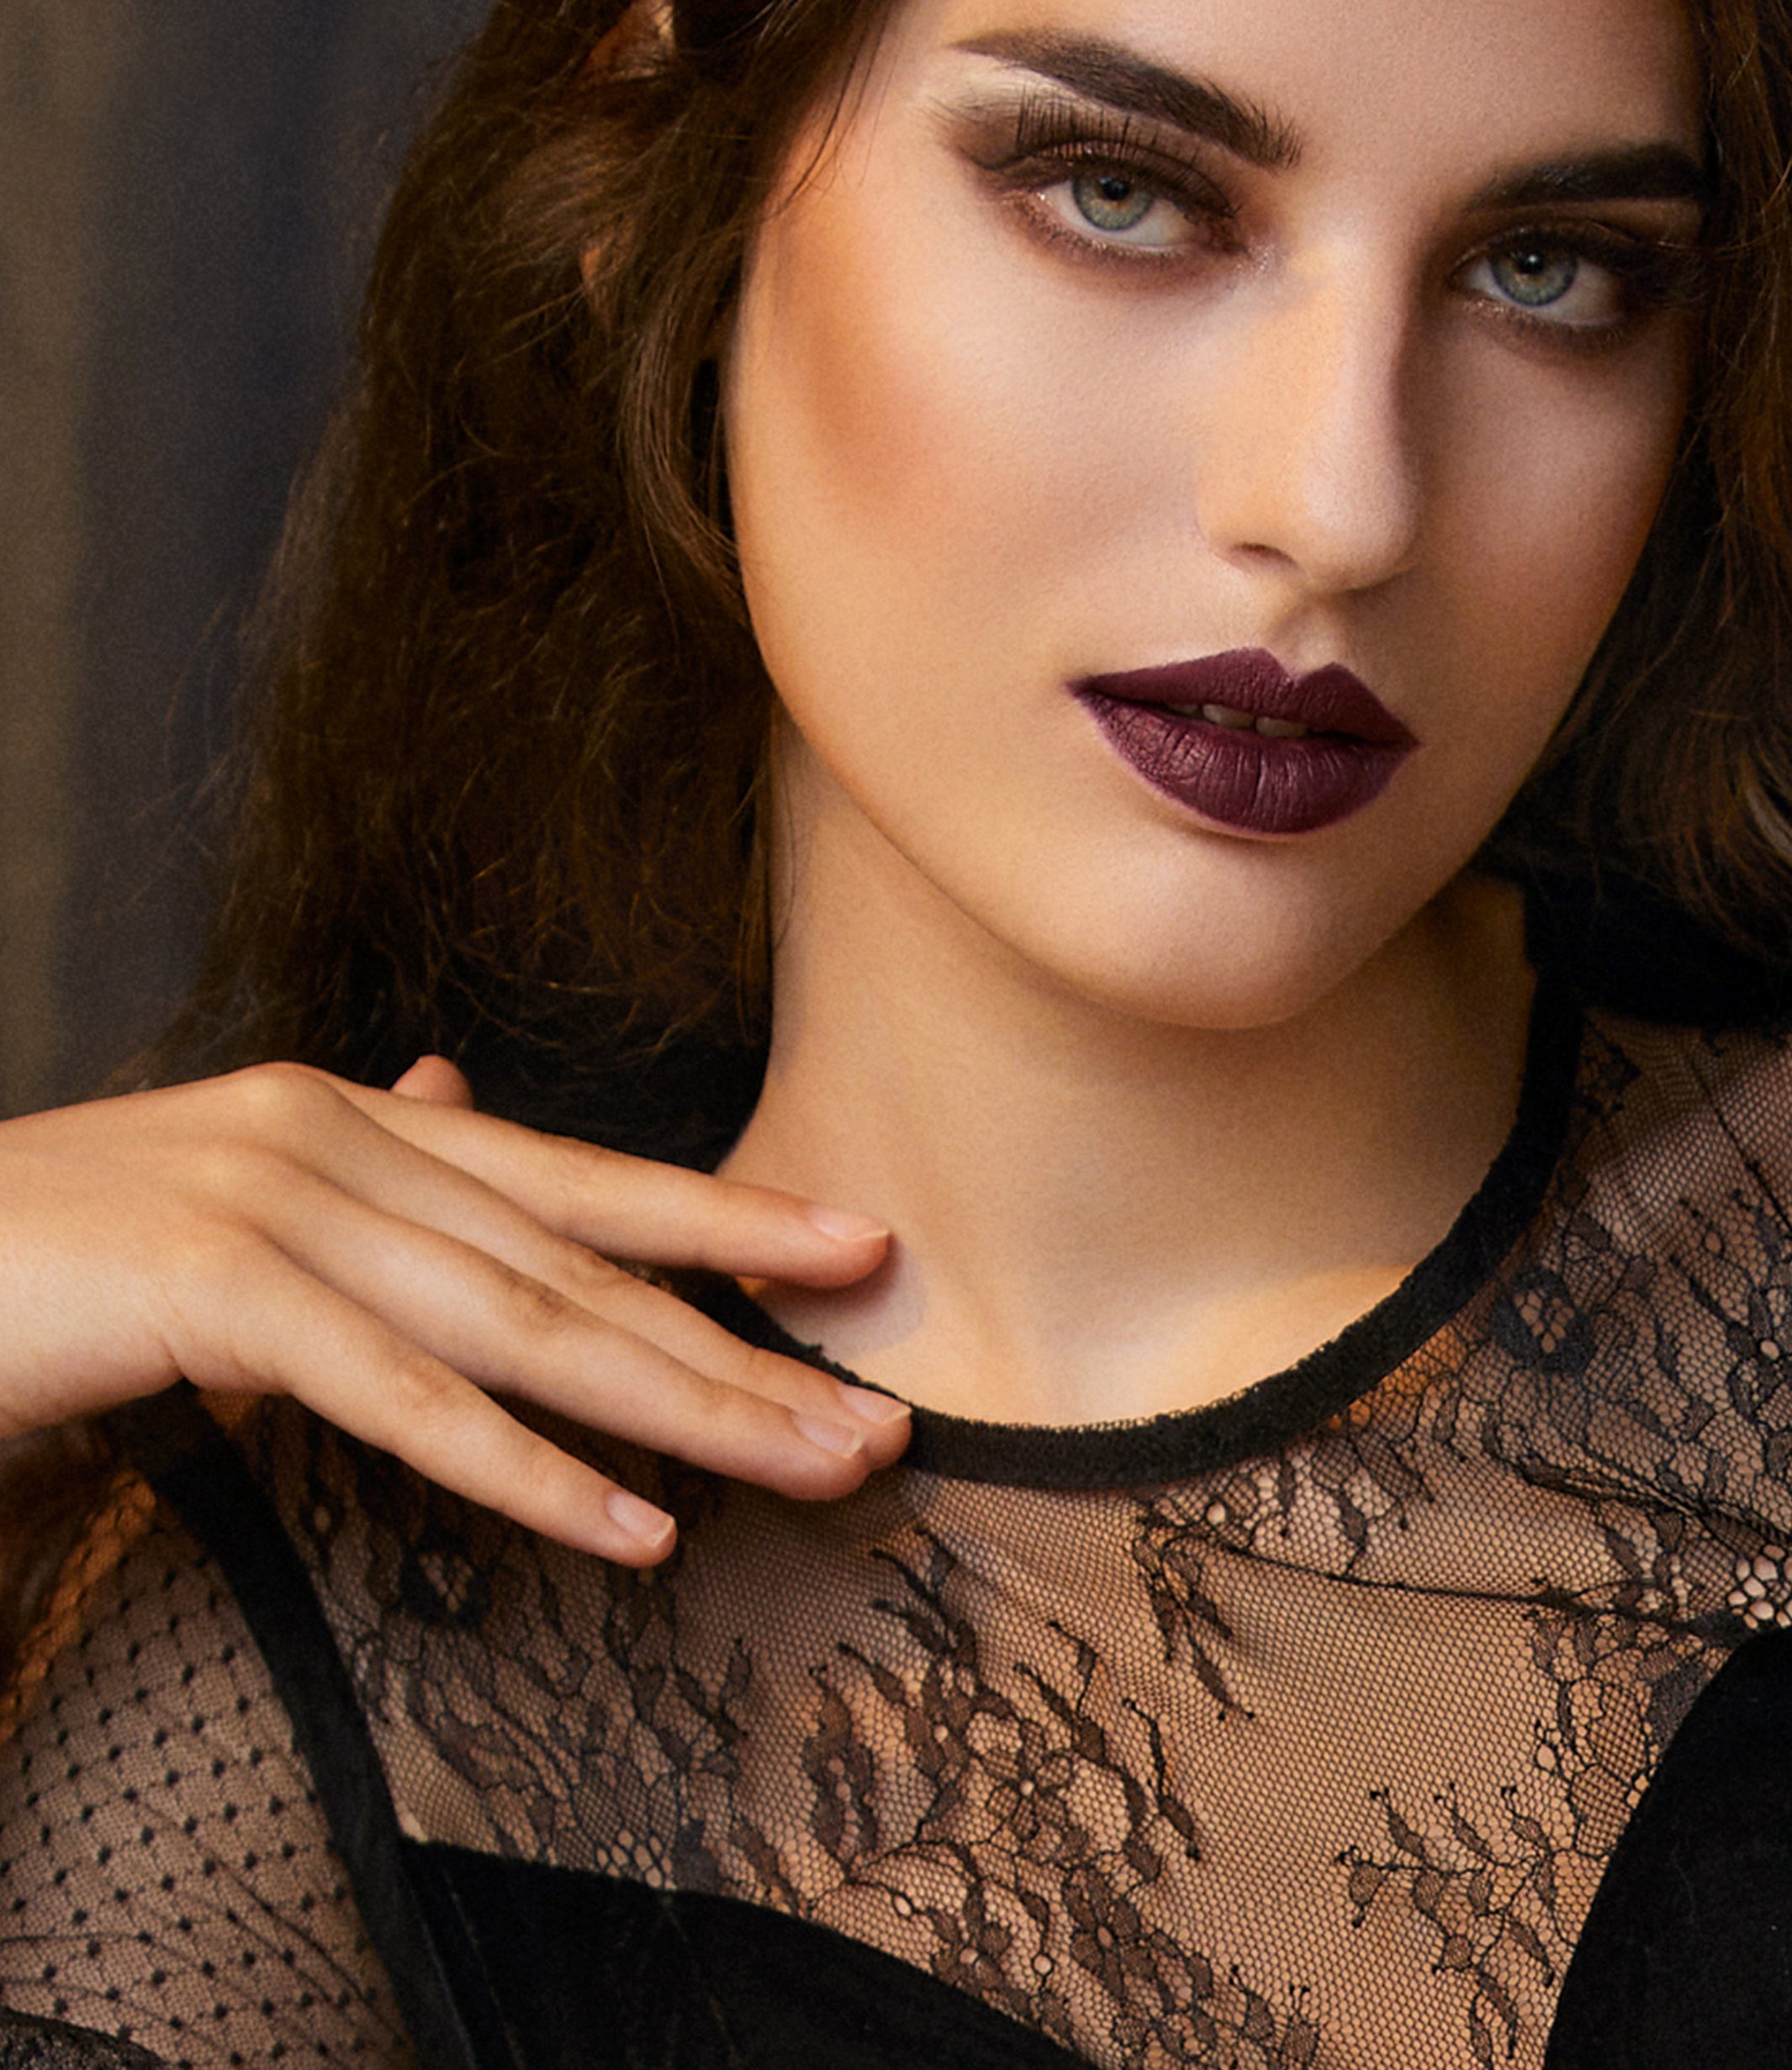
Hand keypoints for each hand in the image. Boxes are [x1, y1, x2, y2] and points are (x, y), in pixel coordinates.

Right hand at [0, 1056, 907, 1560]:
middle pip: (576, 1258)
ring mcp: (273, 1200)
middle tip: (878, 1410)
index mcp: (346, 1119)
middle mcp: (333, 1136)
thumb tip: (454, 1095)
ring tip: (808, 1466)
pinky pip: (397, 1395)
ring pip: (522, 1321)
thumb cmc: (44, 1261)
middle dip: (742, 1337)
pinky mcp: (209, 1286)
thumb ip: (350, 1173)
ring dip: (682, 1406)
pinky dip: (524, 1466)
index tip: (857, 1250)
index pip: (571, 1175)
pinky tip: (630, 1526)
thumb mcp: (217, 1204)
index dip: (722, 1215)